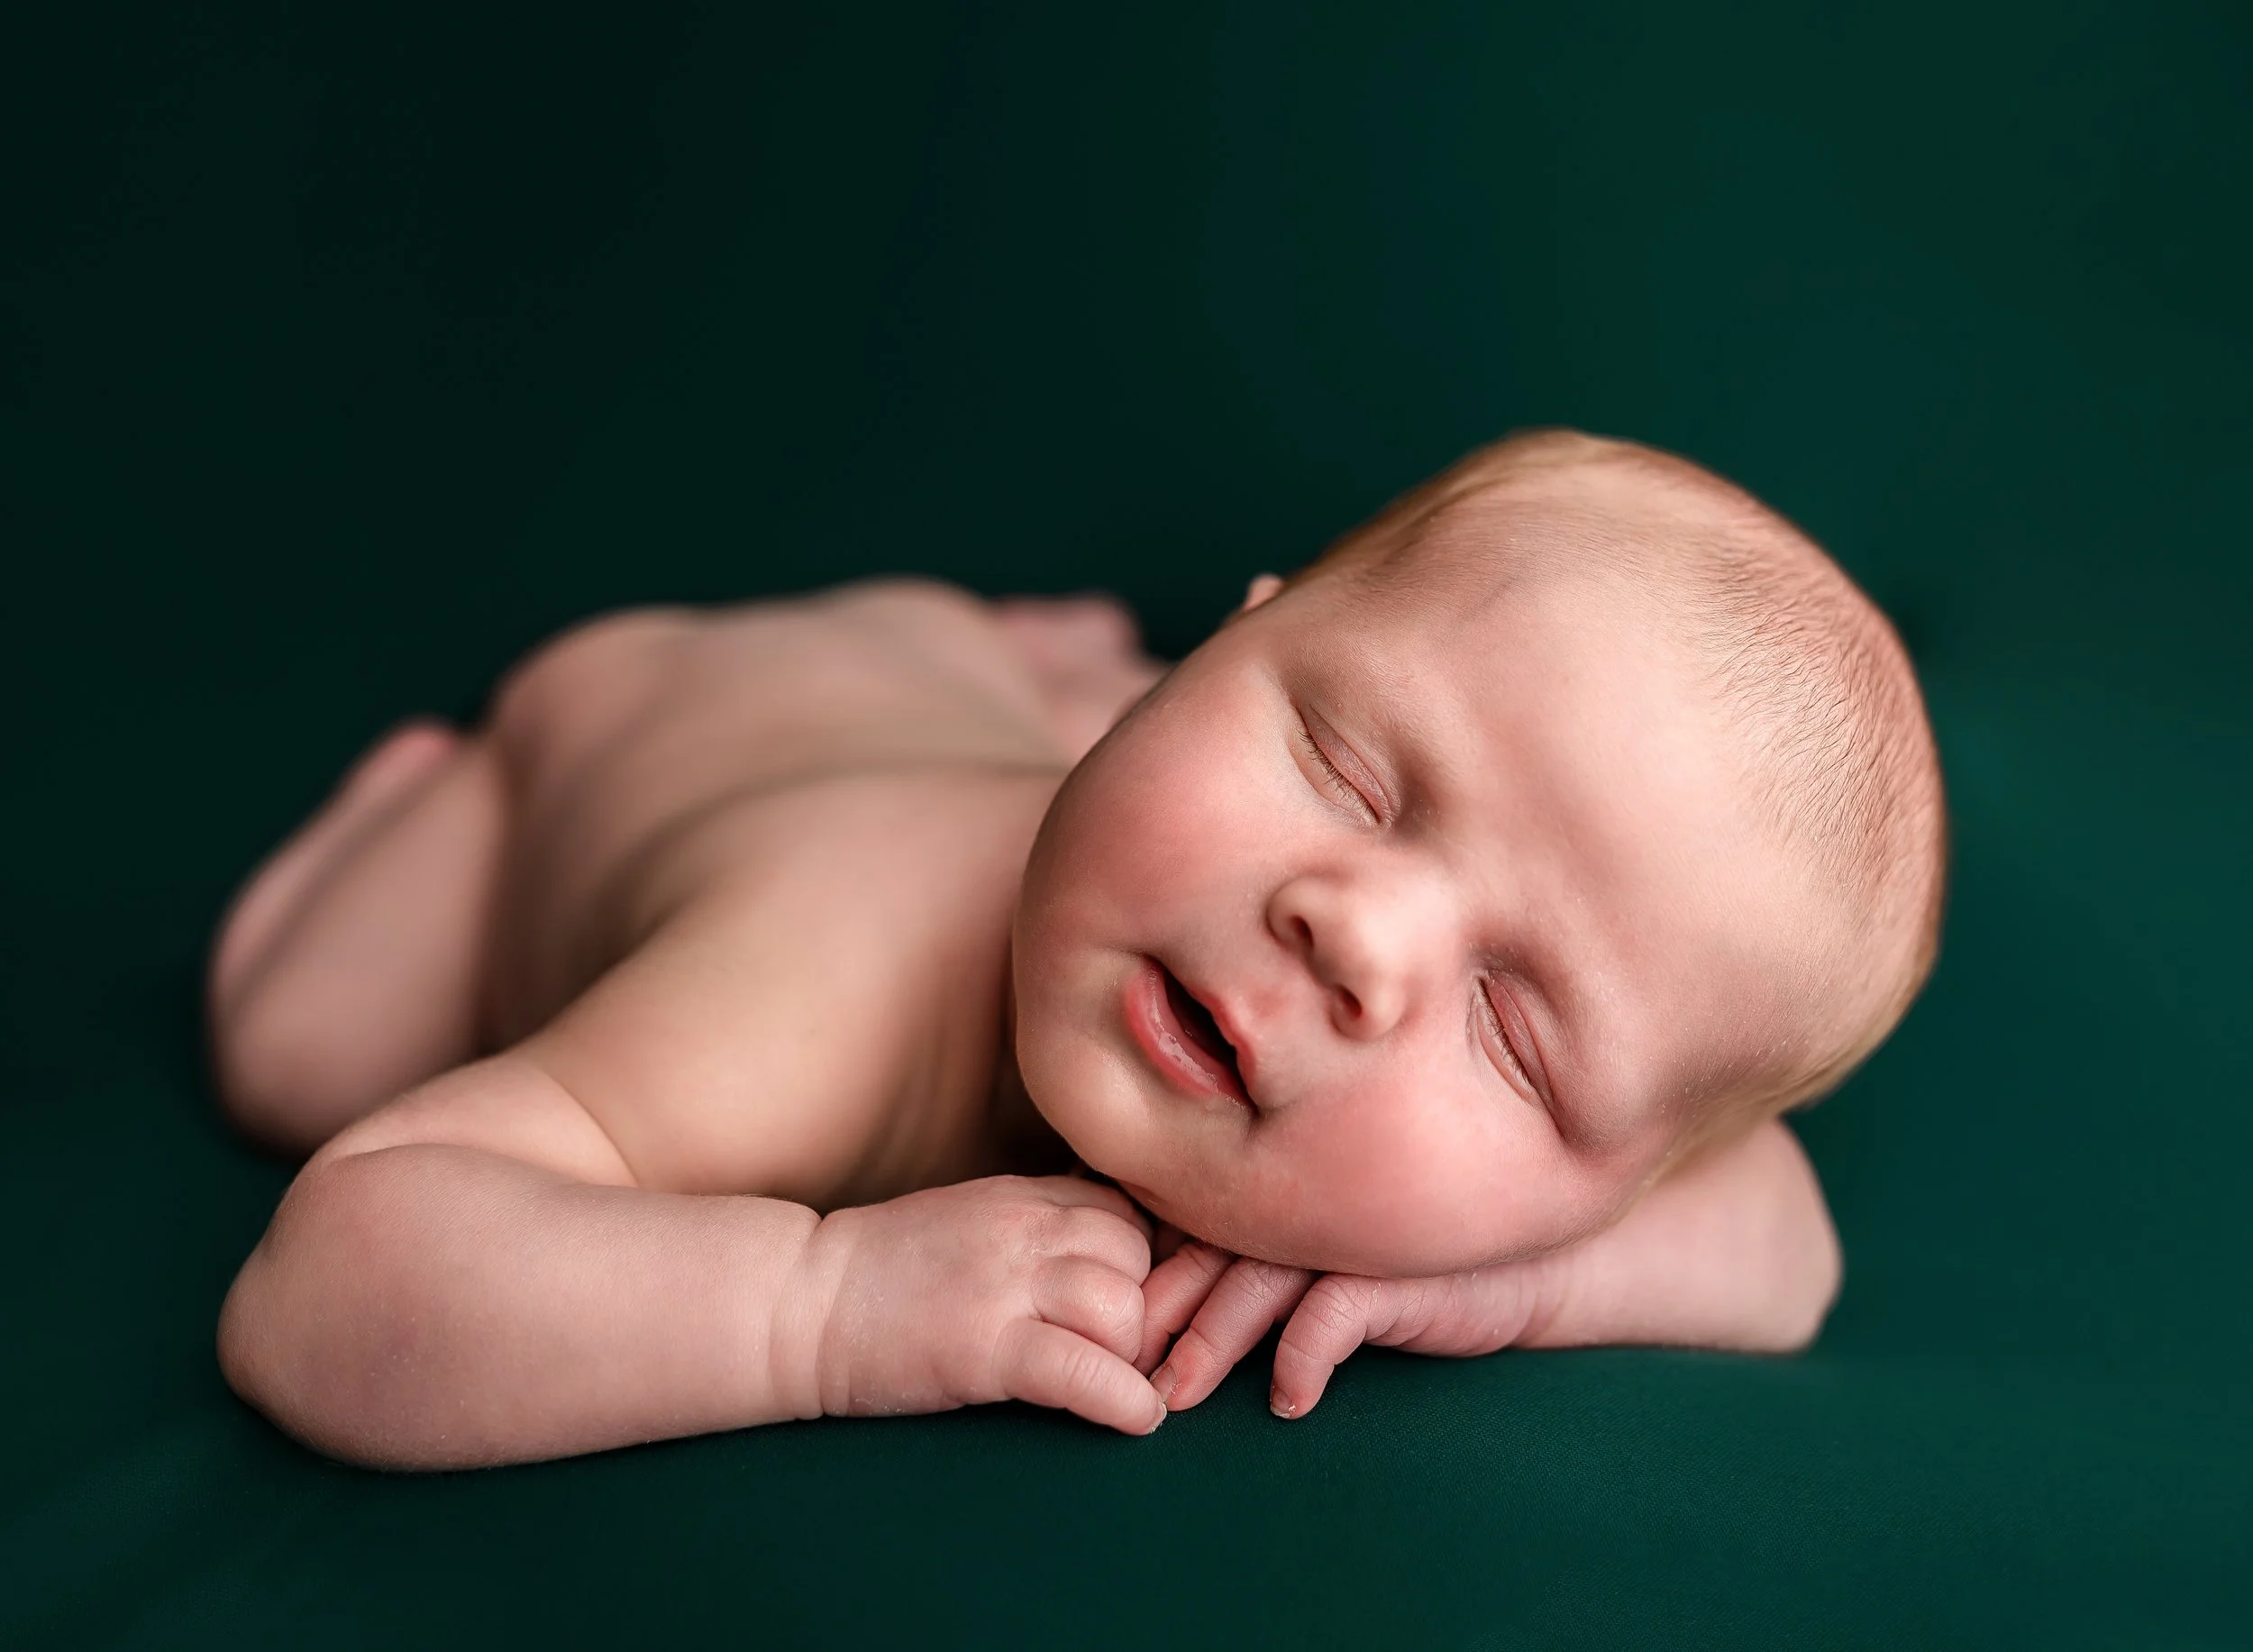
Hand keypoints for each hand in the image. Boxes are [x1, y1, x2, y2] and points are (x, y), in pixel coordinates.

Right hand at [803, 1175, 1166, 1433]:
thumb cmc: (882, 1273)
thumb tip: (1108, 1254)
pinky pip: (1086, 1370)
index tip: (1129, 1309)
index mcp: (1023, 1198)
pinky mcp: (985, 1347)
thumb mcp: (971, 1220)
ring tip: (1106, 1382)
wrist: (798, 1302)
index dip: (1142, 1269)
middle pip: (1139, 1260)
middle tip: (1118, 1354)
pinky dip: (1125, 1400)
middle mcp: (1024, 1229)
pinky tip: (1135, 1418)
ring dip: (1130, 1356)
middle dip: (1144, 1314)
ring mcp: (1005, 1285)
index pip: (1129, 1217)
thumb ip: (1036, 1226)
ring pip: (1123, 1309)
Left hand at [1139, 1118, 1840, 1418]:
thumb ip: (1265, 1260)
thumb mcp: (1333, 1257)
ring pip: (1259, 1283)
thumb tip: (1173, 1301)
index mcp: (1281, 1193)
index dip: (1141, 1270)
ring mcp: (1352, 1233)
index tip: (1092, 1319)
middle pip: (1210, 1253)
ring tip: (1175, 1391)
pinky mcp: (1399, 1270)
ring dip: (1212, 1340)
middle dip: (1157, 1309)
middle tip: (1108, 1361)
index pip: (1192, 1225)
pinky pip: (1339, 1314)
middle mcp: (1308, 1204)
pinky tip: (1287, 1398)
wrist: (1537, 1259)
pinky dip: (1307, 1354)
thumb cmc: (1423, 1255)